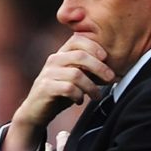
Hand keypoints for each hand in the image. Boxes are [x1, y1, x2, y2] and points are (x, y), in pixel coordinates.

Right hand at [2, 35, 113, 150]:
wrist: (36, 111)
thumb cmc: (59, 93)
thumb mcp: (74, 79)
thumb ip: (88, 72)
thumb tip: (115, 73)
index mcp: (61, 54)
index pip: (77, 39)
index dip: (93, 46)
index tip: (106, 58)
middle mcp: (53, 60)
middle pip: (80, 56)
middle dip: (99, 67)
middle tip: (111, 78)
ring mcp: (48, 74)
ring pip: (76, 74)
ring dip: (91, 87)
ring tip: (96, 96)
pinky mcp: (45, 88)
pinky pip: (68, 88)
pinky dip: (78, 95)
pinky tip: (79, 101)